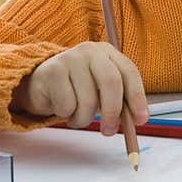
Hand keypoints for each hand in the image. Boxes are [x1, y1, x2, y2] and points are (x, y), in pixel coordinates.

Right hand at [10, 41, 149, 134]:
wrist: (40, 83)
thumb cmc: (76, 88)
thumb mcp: (101, 91)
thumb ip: (119, 101)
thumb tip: (137, 120)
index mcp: (108, 53)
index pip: (129, 72)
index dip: (137, 97)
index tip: (141, 119)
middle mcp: (91, 51)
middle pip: (111, 82)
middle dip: (113, 111)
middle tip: (109, 130)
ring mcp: (71, 58)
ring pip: (88, 99)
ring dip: (84, 118)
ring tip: (77, 115)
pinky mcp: (53, 70)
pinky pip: (67, 105)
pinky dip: (66, 114)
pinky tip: (61, 107)